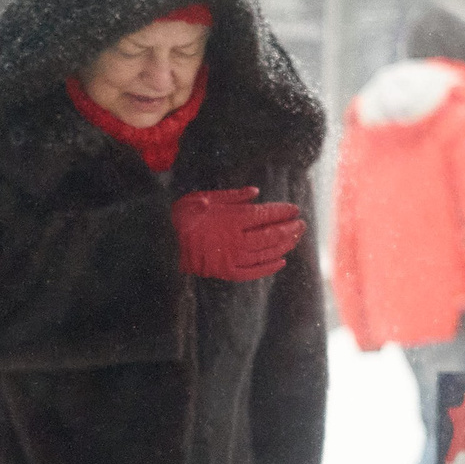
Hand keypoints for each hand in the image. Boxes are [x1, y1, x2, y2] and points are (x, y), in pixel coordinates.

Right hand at [172, 187, 302, 281]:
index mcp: (233, 218)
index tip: (295, 209)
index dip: (283, 212)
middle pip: (271, 235)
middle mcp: (237, 239)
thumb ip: (233, 196)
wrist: (162, 242)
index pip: (266, 214)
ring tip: (295, 239)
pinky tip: (281, 262)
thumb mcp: (204, 197)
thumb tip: (256, 192)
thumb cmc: (183, 216)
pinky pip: (253, 271)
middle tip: (302, 225)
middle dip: (289, 229)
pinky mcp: (226, 271)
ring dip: (284, 246)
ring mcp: (233, 257)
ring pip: (266, 252)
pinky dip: (269, 267)